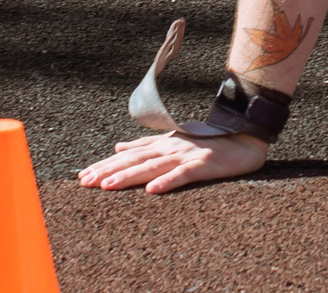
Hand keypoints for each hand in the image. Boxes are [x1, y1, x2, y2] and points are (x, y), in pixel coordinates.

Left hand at [79, 128, 268, 194]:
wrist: (245, 137)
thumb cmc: (209, 142)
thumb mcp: (174, 142)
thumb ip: (147, 145)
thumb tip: (118, 146)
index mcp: (162, 144)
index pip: (128, 155)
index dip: (105, 164)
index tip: (83, 176)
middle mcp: (170, 147)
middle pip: (134, 160)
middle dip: (108, 171)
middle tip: (85, 182)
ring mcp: (186, 154)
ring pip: (152, 166)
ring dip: (128, 176)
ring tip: (107, 186)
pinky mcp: (203, 163)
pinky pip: (183, 174)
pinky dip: (167, 181)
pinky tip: (152, 191)